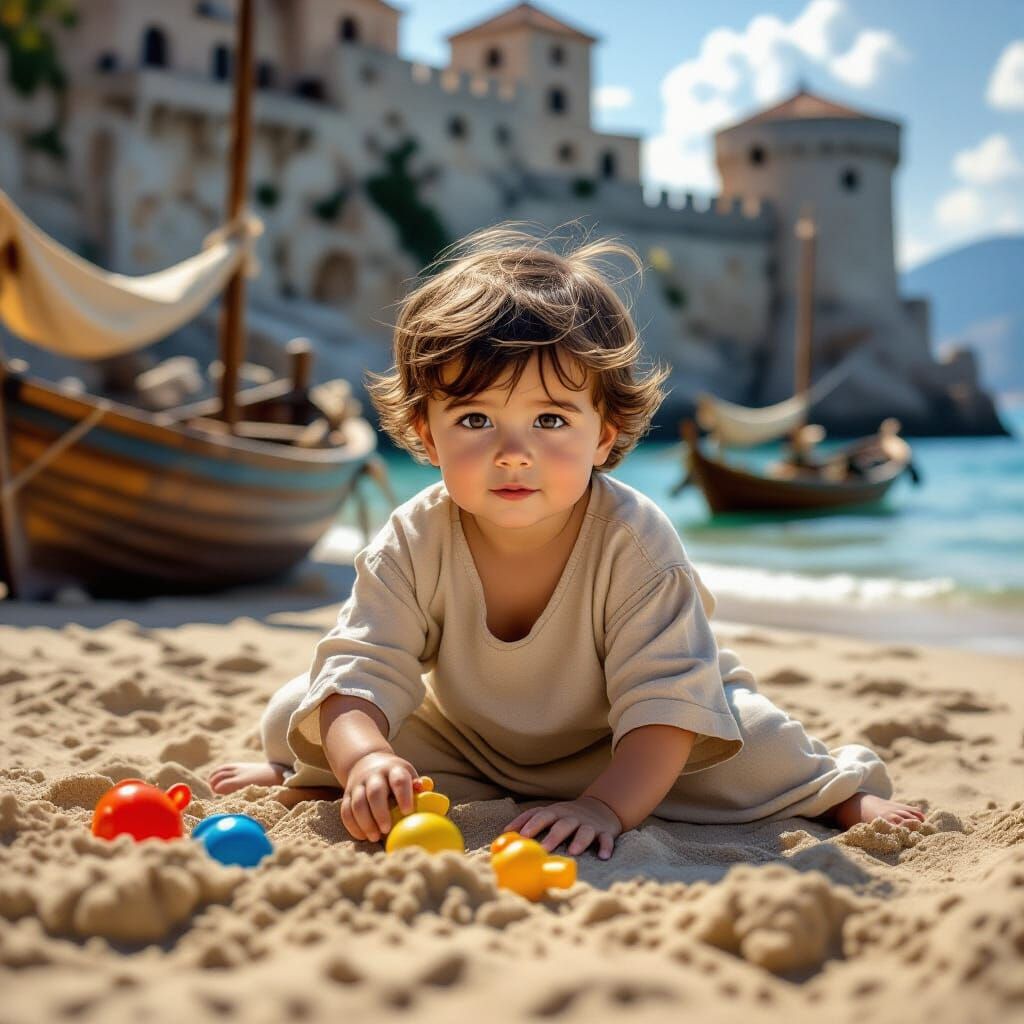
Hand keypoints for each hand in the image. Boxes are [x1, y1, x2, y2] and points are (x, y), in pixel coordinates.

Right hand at [340, 751, 424, 841]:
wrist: (367, 761)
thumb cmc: (396, 777)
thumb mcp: (408, 775)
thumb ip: (419, 789)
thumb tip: (437, 804)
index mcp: (394, 770)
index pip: (399, 780)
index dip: (403, 795)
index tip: (408, 811)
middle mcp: (374, 775)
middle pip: (375, 792)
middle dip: (380, 812)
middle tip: (387, 829)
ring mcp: (358, 784)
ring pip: (357, 803)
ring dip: (365, 822)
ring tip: (375, 837)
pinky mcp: (347, 795)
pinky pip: (346, 811)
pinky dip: (353, 825)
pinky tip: (363, 836)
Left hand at [503, 796, 622, 859]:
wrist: (602, 808)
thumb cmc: (566, 816)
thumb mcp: (550, 814)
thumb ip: (528, 823)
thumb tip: (500, 840)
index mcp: (556, 812)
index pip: (541, 815)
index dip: (531, 823)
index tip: (520, 835)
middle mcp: (572, 816)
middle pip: (562, 824)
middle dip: (552, 836)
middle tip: (543, 849)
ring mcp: (589, 824)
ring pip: (584, 831)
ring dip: (579, 840)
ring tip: (573, 851)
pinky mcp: (605, 832)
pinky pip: (606, 840)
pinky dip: (606, 847)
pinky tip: (604, 856)